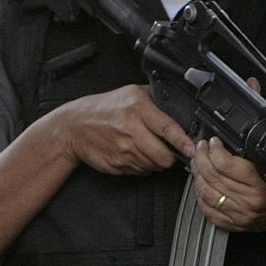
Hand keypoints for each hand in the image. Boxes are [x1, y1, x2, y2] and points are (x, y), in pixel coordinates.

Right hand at [57, 85, 193, 175]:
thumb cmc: (104, 108)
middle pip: (163, 156)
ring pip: (153, 166)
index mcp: (137, 109)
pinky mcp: (116, 164)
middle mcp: (130, 130)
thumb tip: (181, 108)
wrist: (74, 126)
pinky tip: (134, 153)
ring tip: (147, 148)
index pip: (167, 128)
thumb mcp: (131, 93)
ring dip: (156, 162)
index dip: (182, 141)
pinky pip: (140, 172)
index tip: (192, 148)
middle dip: (170, 157)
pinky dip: (142, 166)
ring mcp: (122, 150)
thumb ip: (156, 100)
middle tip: (169, 150)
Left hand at [189, 136, 265, 233]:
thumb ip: (251, 157)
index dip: (215, 150)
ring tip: (197, 163)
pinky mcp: (233, 225)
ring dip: (197, 175)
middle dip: (201, 158)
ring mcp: (239, 215)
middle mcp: (249, 202)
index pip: (226, 165)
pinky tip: (200, 185)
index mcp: (261, 185)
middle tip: (200, 148)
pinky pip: (208, 210)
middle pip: (213, 177)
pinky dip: (199, 196)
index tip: (213, 142)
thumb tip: (229, 143)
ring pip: (207, 192)